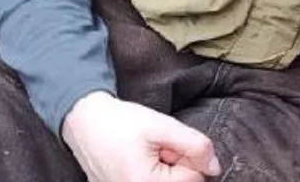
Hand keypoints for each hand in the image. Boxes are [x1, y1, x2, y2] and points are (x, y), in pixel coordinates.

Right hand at [62, 91, 221, 181]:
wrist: (85, 123)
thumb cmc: (121, 122)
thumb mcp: (163, 126)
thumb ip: (195, 146)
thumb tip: (215, 167)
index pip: (194, 178)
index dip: (188, 154)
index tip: (170, 142)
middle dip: (176, 163)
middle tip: (157, 147)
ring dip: (165, 169)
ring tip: (146, 153)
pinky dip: (151, 174)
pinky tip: (139, 161)